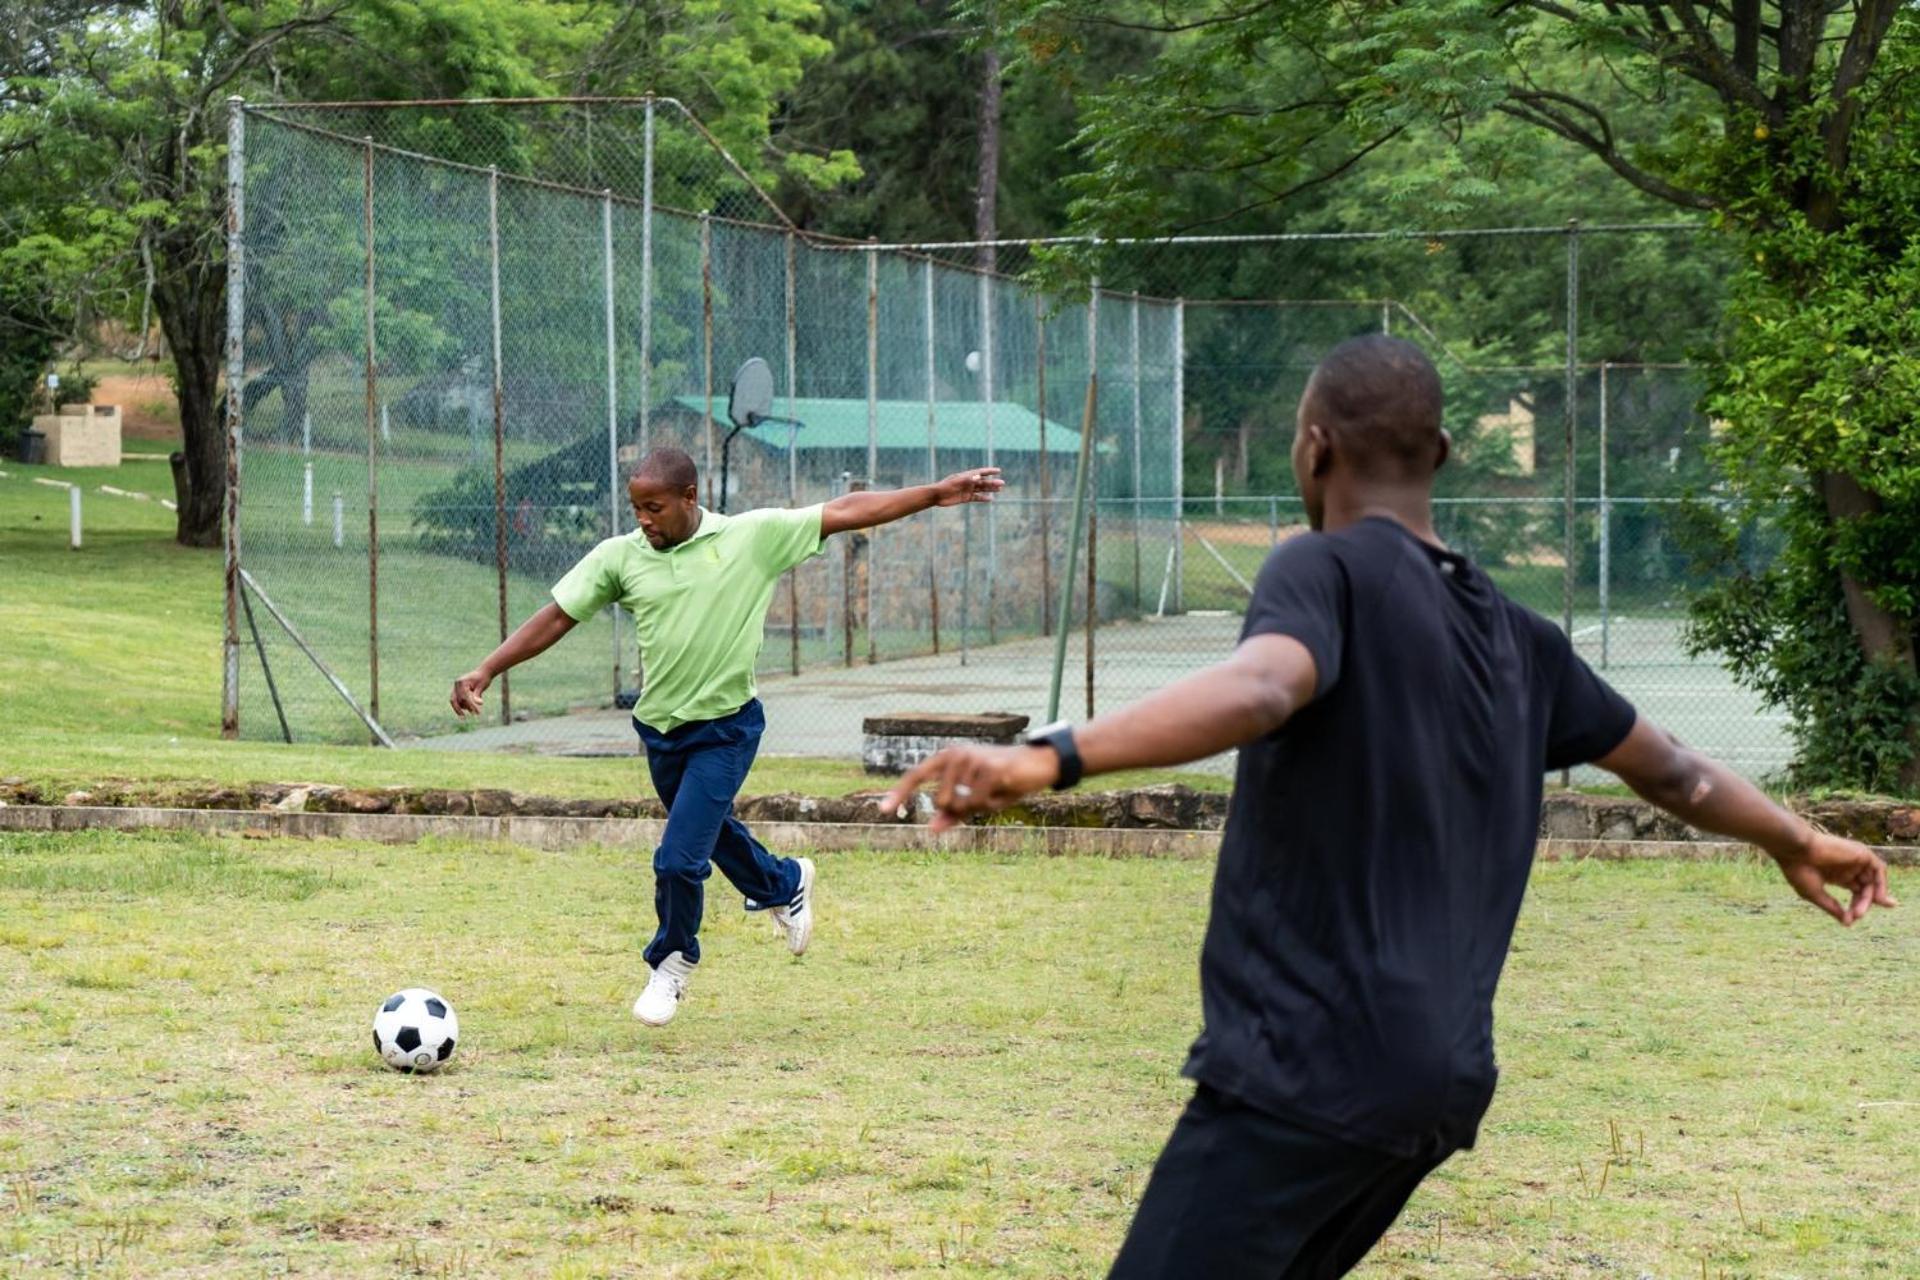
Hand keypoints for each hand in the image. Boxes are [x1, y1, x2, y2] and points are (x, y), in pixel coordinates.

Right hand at [450, 669, 491, 717]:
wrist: (483, 672)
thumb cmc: (483, 678)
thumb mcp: (482, 686)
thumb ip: (478, 695)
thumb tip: (479, 704)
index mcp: (462, 682)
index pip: (464, 697)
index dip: (470, 706)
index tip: (477, 713)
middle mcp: (456, 684)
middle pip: (455, 700)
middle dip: (460, 709)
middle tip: (467, 717)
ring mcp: (455, 687)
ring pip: (454, 701)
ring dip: (462, 707)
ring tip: (473, 711)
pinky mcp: (457, 690)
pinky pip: (456, 699)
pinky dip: (461, 705)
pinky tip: (469, 708)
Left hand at [882, 744, 1060, 832]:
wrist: (1039, 763)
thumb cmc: (1006, 780)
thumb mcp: (979, 798)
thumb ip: (954, 812)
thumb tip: (931, 829)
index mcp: (949, 758)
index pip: (916, 775)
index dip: (899, 793)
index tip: (882, 810)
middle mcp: (956, 754)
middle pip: (941, 801)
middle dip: (963, 809)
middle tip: (986, 796)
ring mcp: (971, 759)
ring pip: (961, 804)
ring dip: (981, 807)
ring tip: (997, 791)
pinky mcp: (989, 769)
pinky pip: (978, 804)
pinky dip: (992, 805)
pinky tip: (1004, 791)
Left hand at [931, 467, 1004, 507]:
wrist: (936, 496)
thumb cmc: (945, 486)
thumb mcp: (956, 482)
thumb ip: (967, 479)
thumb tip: (978, 477)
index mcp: (966, 476)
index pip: (980, 472)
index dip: (989, 471)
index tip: (998, 470)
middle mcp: (968, 482)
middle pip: (983, 481)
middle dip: (992, 482)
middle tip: (1002, 483)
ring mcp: (967, 490)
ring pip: (981, 489)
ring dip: (990, 489)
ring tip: (999, 489)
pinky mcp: (965, 498)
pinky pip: (976, 498)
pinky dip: (983, 498)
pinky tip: (991, 499)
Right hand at [1772, 831, 1897, 924]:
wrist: (1793, 851)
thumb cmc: (1798, 871)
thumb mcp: (1815, 894)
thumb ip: (1833, 908)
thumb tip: (1848, 924)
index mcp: (1836, 874)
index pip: (1856, 891)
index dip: (1857, 905)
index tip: (1850, 919)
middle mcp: (1848, 867)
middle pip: (1866, 888)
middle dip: (1864, 903)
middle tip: (1857, 915)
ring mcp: (1854, 859)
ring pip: (1873, 880)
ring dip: (1873, 897)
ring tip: (1861, 910)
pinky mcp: (1860, 853)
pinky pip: (1879, 868)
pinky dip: (1881, 883)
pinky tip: (1877, 897)